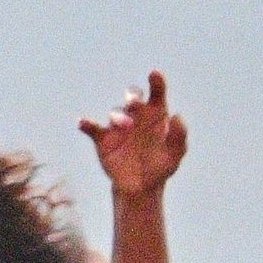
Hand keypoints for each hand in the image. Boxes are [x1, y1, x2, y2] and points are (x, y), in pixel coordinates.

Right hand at [79, 70, 186, 197]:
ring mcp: (118, 125)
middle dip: (133, 97)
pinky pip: (93, 128)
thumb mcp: (174, 154)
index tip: (155, 75)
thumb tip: (176, 116)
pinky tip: (83, 124)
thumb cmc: (160, 166)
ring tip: (126, 127)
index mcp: (155, 114)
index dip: (157, 83)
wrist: (141, 187)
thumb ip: (179, 135)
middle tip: (135, 104)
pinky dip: (87, 124)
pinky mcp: (103, 138)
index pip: (157, 94)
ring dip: (118, 117)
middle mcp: (136, 115)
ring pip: (115, 113)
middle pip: (133, 97)